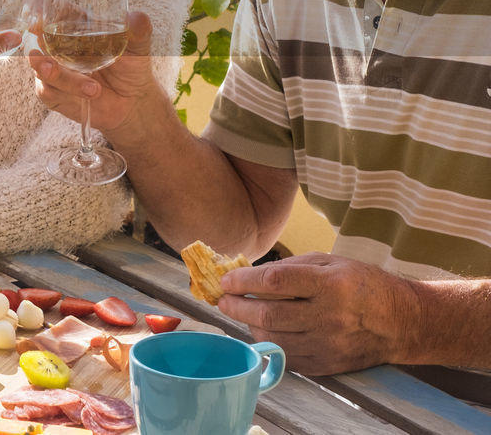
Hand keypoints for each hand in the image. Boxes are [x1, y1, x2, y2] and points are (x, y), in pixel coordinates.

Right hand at [26, 10, 158, 139]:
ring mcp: (52, 69)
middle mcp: (57, 46)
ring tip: (57, 68)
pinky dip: (67, 89)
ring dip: (51, 69)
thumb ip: (138, 31)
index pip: (50, 10)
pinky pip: (48, 90)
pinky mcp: (53, 93)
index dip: (39, 6)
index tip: (35, 8)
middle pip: (35, 35)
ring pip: (40, 65)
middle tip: (37, 29)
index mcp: (74, 26)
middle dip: (34, 33)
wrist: (132, 102)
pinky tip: (90, 91)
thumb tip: (137, 17)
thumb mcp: (137, 47)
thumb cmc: (131, 67)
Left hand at [218, 253, 418, 374]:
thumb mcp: (331, 262)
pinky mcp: (328, 365)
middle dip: (237, 306)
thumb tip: (250, 274)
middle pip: (268, 315)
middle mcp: (328, 316)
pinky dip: (269, 343)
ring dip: (249, 325)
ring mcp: (328, 344)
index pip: (274, 282)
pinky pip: (287, 357)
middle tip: (223, 300)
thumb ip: (291, 267)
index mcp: (330, 284)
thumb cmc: (364, 284)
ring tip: (242, 313)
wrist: (403, 322)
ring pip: (273, 339)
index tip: (226, 280)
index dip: (243, 281)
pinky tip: (263, 330)